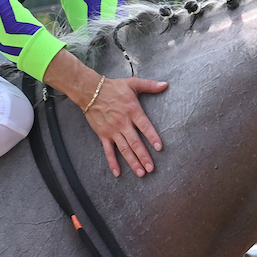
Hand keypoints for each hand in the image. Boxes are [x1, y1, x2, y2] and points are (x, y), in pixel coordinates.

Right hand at [42, 50, 167, 177]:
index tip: (159, 148)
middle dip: (144, 156)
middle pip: (135, 142)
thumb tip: (166, 84)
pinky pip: (108, 151)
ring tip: (141, 173)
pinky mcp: (103, 135)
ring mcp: (112, 131)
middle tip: (151, 168)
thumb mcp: (133, 83)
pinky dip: (112, 162)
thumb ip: (150, 85)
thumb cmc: (113, 87)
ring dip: (132, 162)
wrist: (90, 91)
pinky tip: (118, 173)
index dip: (152, 137)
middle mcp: (123, 123)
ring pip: (124, 149)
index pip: (144, 126)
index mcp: (132, 111)